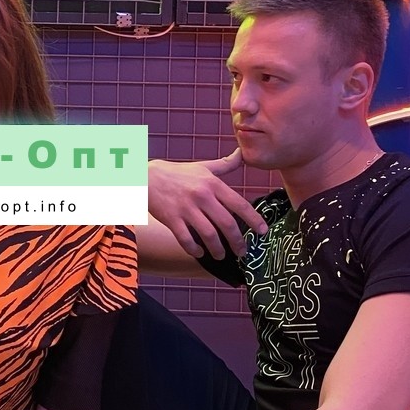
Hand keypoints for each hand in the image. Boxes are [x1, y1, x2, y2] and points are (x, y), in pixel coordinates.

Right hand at [147, 151, 265, 259]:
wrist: (146, 177)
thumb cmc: (177, 173)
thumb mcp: (203, 166)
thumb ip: (225, 164)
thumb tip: (242, 154)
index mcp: (212, 184)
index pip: (239, 204)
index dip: (254, 219)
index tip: (263, 231)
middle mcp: (202, 196)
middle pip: (227, 223)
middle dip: (237, 241)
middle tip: (242, 252)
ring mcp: (186, 208)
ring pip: (209, 234)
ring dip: (218, 249)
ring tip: (221, 255)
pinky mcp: (171, 219)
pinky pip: (186, 239)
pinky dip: (194, 249)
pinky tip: (199, 252)